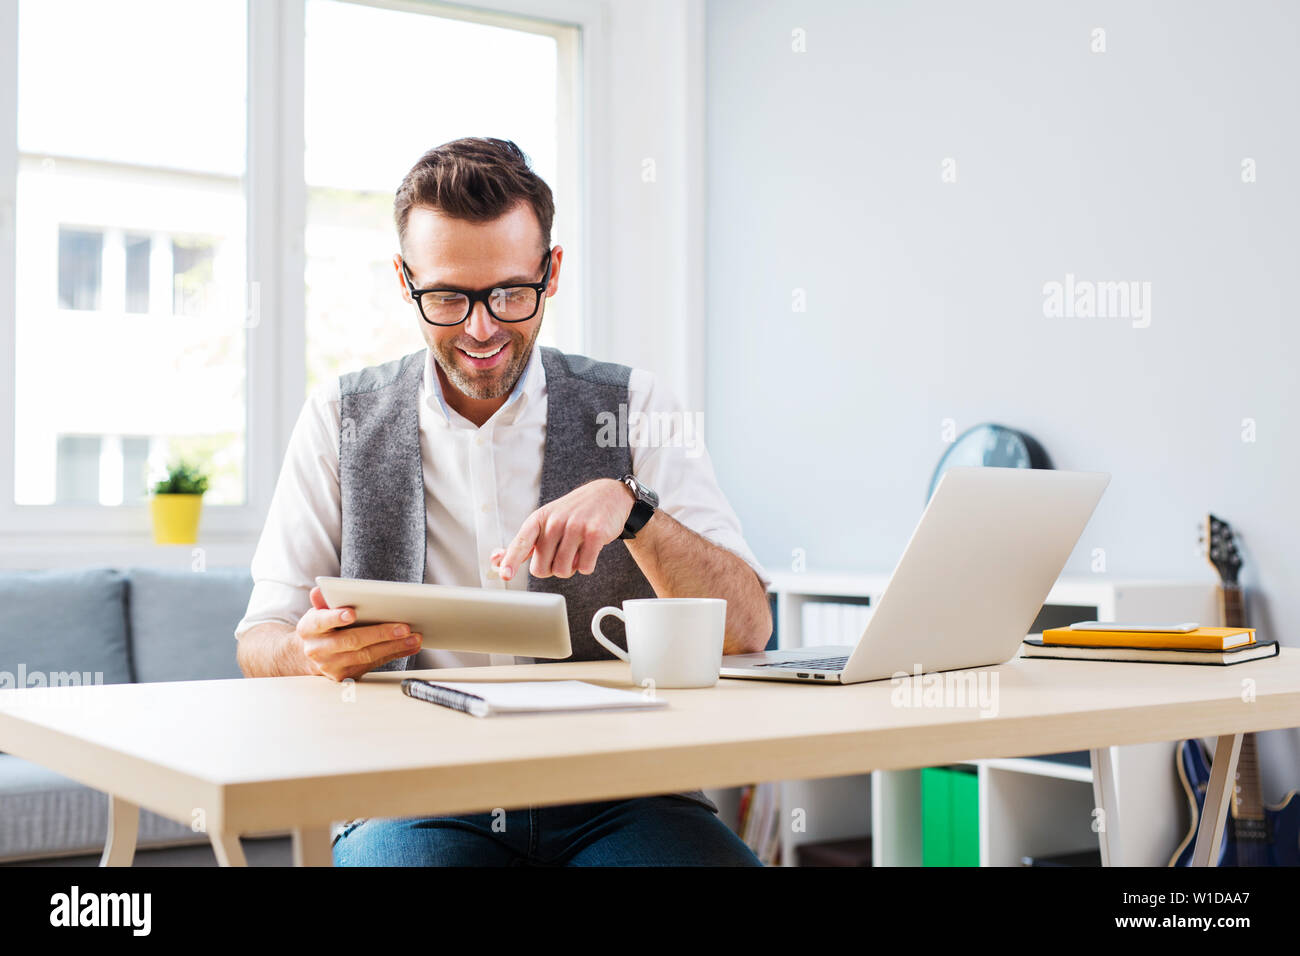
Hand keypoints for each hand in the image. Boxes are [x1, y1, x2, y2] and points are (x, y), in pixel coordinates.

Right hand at [295, 586, 422, 681]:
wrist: (312, 654)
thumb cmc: (322, 627)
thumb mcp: (318, 611)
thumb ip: (323, 601)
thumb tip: (320, 590)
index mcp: (309, 628)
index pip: (321, 621)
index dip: (336, 617)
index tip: (352, 613)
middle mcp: (318, 649)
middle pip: (351, 641)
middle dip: (380, 634)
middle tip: (403, 627)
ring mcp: (331, 666)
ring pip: (366, 656)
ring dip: (394, 646)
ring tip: (413, 637)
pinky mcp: (345, 677)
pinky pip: (373, 664)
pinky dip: (394, 654)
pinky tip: (409, 646)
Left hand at [492, 478, 633, 580]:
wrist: (607, 496)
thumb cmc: (571, 513)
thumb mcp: (545, 522)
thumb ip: (522, 544)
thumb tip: (496, 561)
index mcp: (538, 519)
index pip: (521, 543)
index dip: (511, 560)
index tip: (505, 574)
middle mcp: (554, 522)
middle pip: (542, 569)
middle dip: (552, 568)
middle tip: (562, 552)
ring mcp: (575, 527)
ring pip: (563, 570)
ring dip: (571, 568)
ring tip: (577, 549)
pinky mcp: (595, 534)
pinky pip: (585, 568)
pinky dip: (587, 565)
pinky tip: (590, 549)